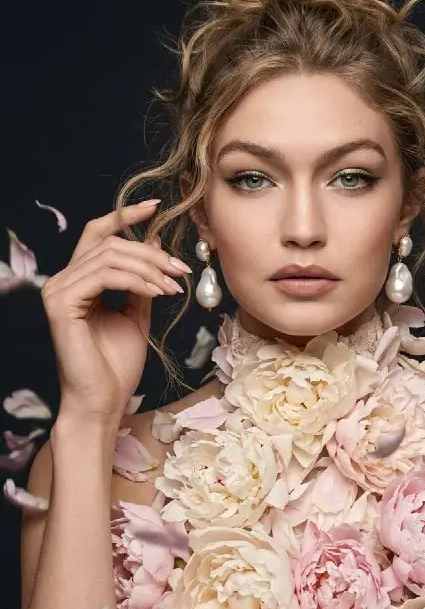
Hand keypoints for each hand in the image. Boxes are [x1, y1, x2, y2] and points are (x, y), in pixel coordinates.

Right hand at [41, 200, 190, 430]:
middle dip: (151, 253)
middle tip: (181, 270)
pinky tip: (158, 293)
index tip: (156, 207)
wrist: (104, 401)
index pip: (98, 233)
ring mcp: (58, 290)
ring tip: (174, 286)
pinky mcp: (61, 303)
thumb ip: (143, 280)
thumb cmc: (117, 365)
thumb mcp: (137, 313)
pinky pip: (105, 276)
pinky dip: (137, 281)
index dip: (125, 215)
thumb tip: (156, 244)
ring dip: (150, 268)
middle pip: (110, 242)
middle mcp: (63, 280)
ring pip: (110, 256)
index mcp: (79, 280)